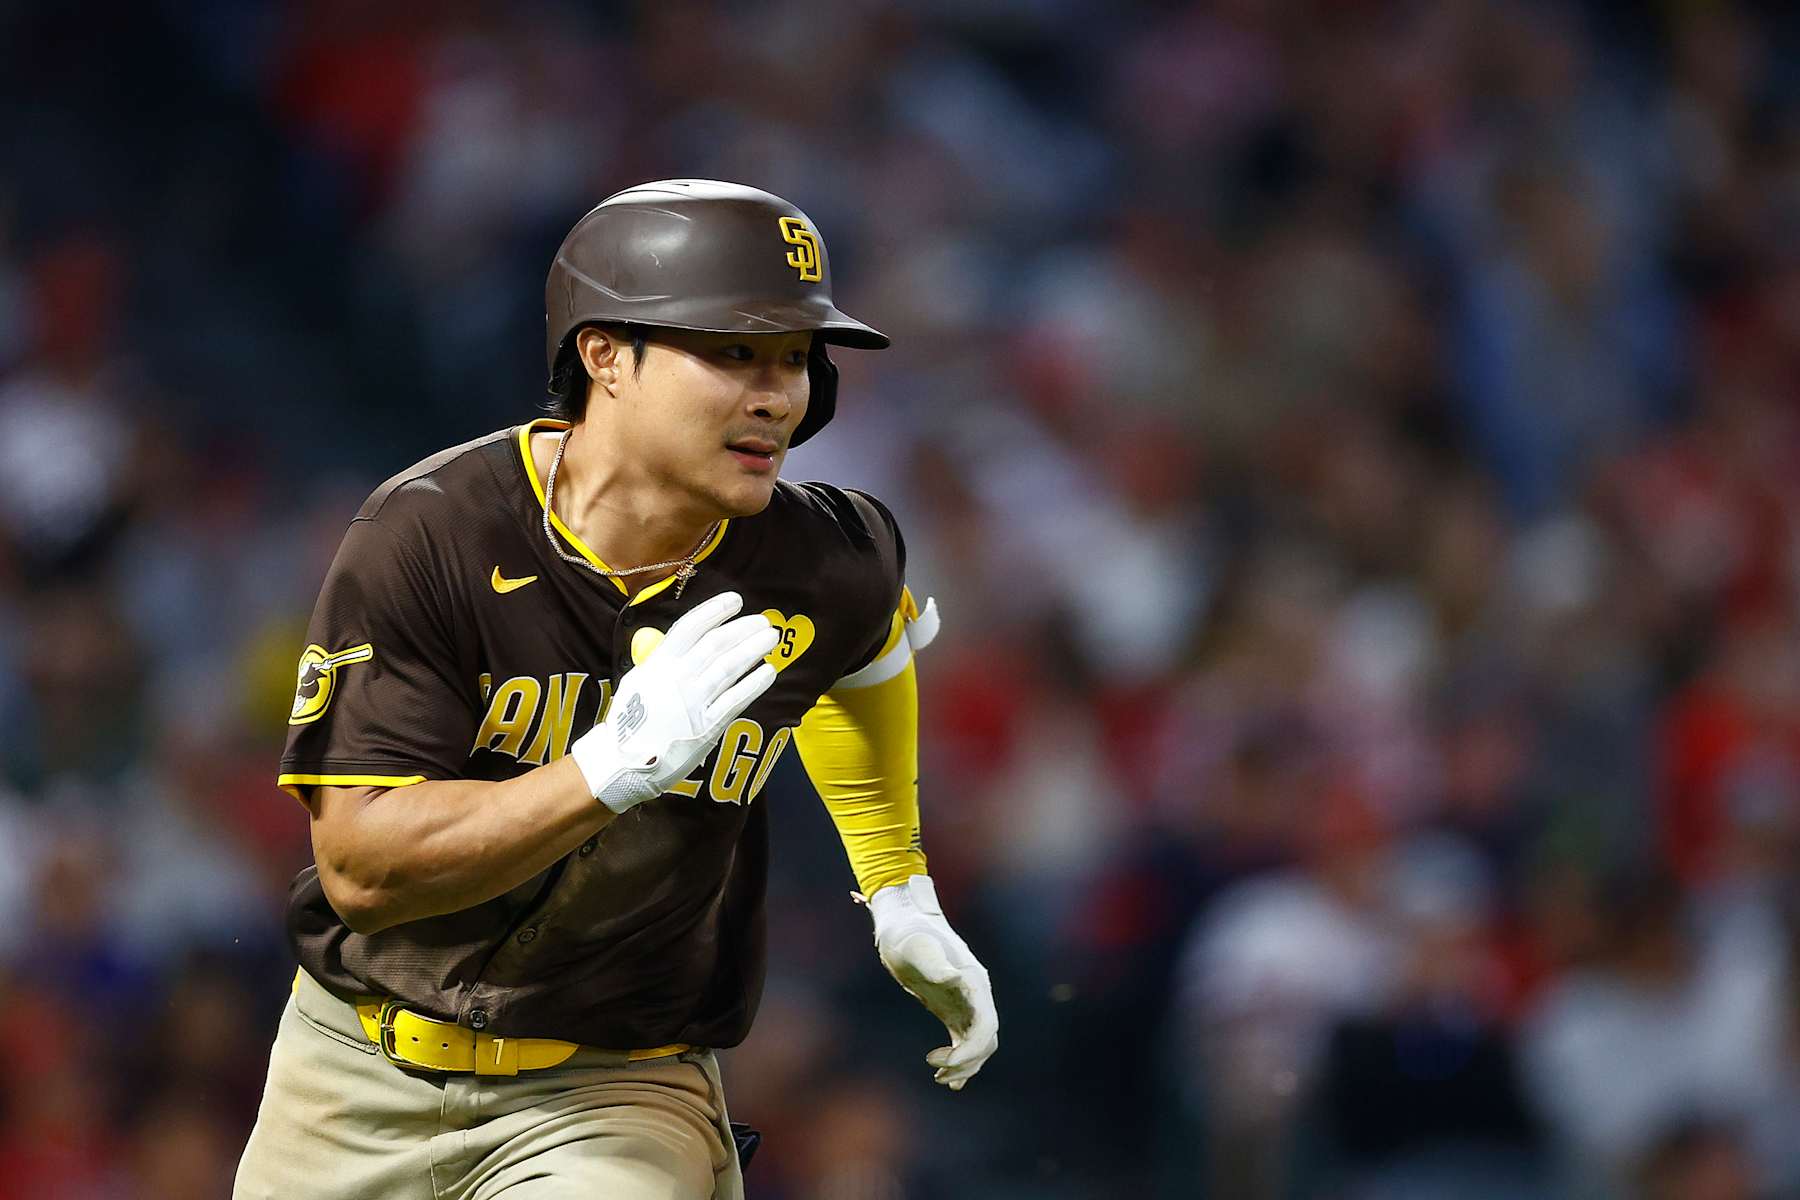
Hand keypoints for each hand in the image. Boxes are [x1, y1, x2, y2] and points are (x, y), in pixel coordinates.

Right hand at [571, 591, 778, 812]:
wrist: (622, 762)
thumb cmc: (631, 720)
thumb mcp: (639, 681)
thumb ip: (662, 660)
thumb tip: (688, 640)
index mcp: (658, 663)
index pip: (690, 627)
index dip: (714, 610)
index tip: (735, 600)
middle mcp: (676, 679)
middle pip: (716, 644)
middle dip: (743, 629)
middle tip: (763, 621)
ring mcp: (692, 703)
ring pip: (729, 667)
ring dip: (753, 649)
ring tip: (771, 638)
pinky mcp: (705, 727)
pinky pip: (735, 700)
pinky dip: (754, 683)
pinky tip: (768, 671)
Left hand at [867, 875, 997, 1089]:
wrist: (902, 924)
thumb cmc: (908, 933)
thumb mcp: (916, 946)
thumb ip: (935, 962)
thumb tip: (954, 977)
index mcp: (973, 981)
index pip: (987, 1024)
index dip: (972, 1049)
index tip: (946, 1061)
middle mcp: (976, 994)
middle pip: (986, 1040)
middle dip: (966, 1061)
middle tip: (935, 1071)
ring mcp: (966, 1003)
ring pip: (980, 1044)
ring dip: (964, 1065)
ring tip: (937, 1076)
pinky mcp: (953, 1010)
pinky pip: (966, 1041)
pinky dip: (961, 1061)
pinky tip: (949, 1080)